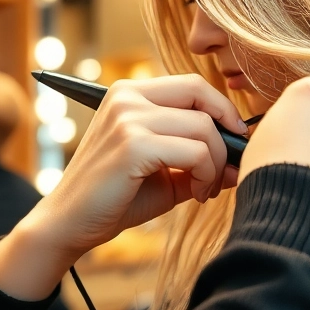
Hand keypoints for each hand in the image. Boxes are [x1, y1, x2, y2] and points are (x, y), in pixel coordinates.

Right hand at [0, 74, 245, 298]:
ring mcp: (128, 118)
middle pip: (202, 95)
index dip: (222, 110)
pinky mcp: (132, 145)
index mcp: (130, 93)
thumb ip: (198, 159)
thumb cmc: (115, 197)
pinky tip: (196, 194)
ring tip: (205, 189)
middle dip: (227, 131)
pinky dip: (206, 175)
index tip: (234, 141)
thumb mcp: (163, 171)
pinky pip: (194, 152)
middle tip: (229, 166)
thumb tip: (241, 159)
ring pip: (203, 127)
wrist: (68, 224)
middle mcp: (127, 96)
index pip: (193, 84)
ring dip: (215, 163)